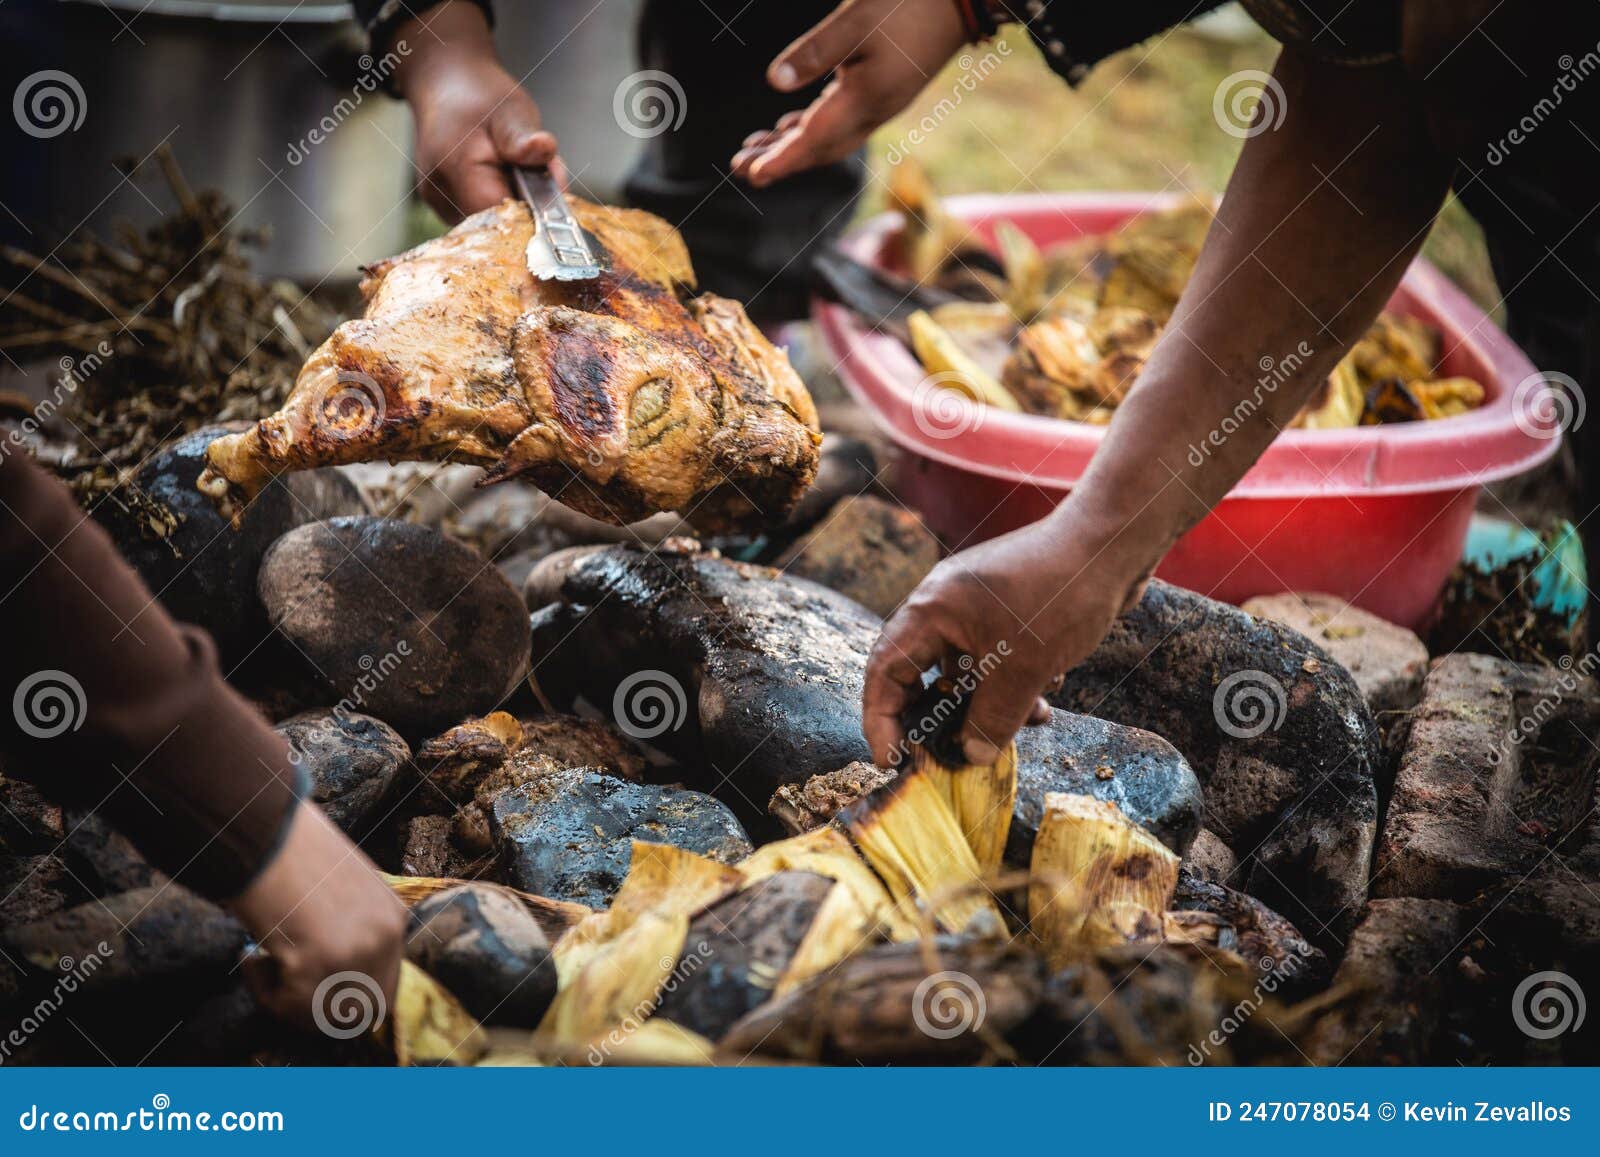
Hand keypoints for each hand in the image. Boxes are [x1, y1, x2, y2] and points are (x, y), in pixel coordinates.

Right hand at [229, 800, 406, 1032]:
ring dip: (288, 1001)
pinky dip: (262, 988)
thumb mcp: (342, 890)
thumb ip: (349, 929)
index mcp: (394, 917)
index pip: (384, 987)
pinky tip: (251, 954)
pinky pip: (288, 1006)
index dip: (345, 997)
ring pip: (323, 1016)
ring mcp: (357, 951)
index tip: (310, 989)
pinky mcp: (321, 962)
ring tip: (263, 961)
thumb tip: (331, 974)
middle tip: (284, 987)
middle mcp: (385, 937)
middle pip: (362, 1012)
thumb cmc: (292, 855)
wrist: (267, 831)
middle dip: (321, 1011)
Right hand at [392, 1, 556, 220]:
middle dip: (528, 206)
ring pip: (490, 223)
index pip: (503, 218)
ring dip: (515, 203)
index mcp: (456, 171)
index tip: (552, 187)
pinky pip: (480, 215)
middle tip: (540, 171)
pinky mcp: (444, 205)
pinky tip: (504, 176)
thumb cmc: (478, 95)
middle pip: (497, 225)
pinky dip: (500, 200)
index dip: (535, 211)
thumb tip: (543, 148)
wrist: (444, 82)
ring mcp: (439, 203)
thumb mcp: (511, 110)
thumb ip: (525, 138)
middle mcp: (441, 195)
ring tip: (518, 168)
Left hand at [731, 0, 965, 186]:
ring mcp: (881, 106)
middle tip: (738, 167)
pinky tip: (789, 127)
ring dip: (791, 147)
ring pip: (828, 139)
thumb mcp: (856, 20)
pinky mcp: (883, 94)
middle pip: (819, 149)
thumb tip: (773, 82)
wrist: (964, 1)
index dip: (782, 160)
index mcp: (866, 99)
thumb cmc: (910, 3)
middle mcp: (874, 113)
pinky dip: (811, 130)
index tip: (752, 176)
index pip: (815, 140)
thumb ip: (814, 52)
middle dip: (779, 160)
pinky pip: (840, 124)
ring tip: (753, 150)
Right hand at [862, 514, 1149, 766]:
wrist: (1112, 545)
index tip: (891, 759)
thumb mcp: (1024, 670)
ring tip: (1025, 722)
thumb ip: (992, 719)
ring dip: (988, 703)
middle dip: (939, 715)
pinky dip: (1013, 683)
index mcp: (932, 610)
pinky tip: (1047, 693)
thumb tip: (971, 755)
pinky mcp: (1008, 610)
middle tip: (949, 751)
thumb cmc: (1061, 595)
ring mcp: (978, 605)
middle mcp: (946, 605)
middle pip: (920, 671)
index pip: (884, 669)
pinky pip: (995, 657)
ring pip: (965, 669)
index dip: (880, 719)